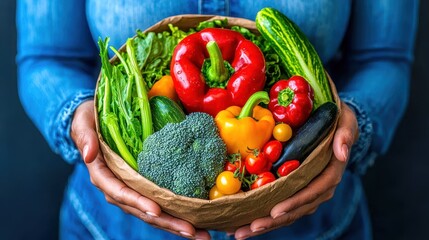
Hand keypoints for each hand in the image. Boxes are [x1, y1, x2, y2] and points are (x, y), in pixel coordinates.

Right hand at [71, 100, 210, 238]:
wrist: (97, 120)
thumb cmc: (91, 120)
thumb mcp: (83, 123)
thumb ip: (85, 137)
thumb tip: (88, 155)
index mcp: (102, 174)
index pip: (119, 192)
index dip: (137, 202)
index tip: (156, 210)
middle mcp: (116, 187)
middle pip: (140, 210)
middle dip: (165, 222)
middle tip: (190, 231)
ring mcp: (130, 190)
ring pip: (152, 213)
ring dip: (175, 224)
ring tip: (199, 233)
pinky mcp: (143, 187)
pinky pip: (158, 204)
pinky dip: (176, 214)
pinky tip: (195, 222)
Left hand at [233, 102, 358, 238]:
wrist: (334, 122)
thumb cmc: (337, 119)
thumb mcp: (345, 120)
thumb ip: (345, 135)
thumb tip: (342, 152)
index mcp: (331, 172)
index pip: (314, 191)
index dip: (296, 202)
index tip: (276, 211)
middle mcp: (320, 187)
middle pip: (297, 208)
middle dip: (274, 220)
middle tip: (251, 228)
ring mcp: (307, 191)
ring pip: (287, 212)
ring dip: (265, 224)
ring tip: (240, 232)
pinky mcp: (295, 190)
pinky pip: (280, 205)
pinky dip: (262, 215)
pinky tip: (242, 223)